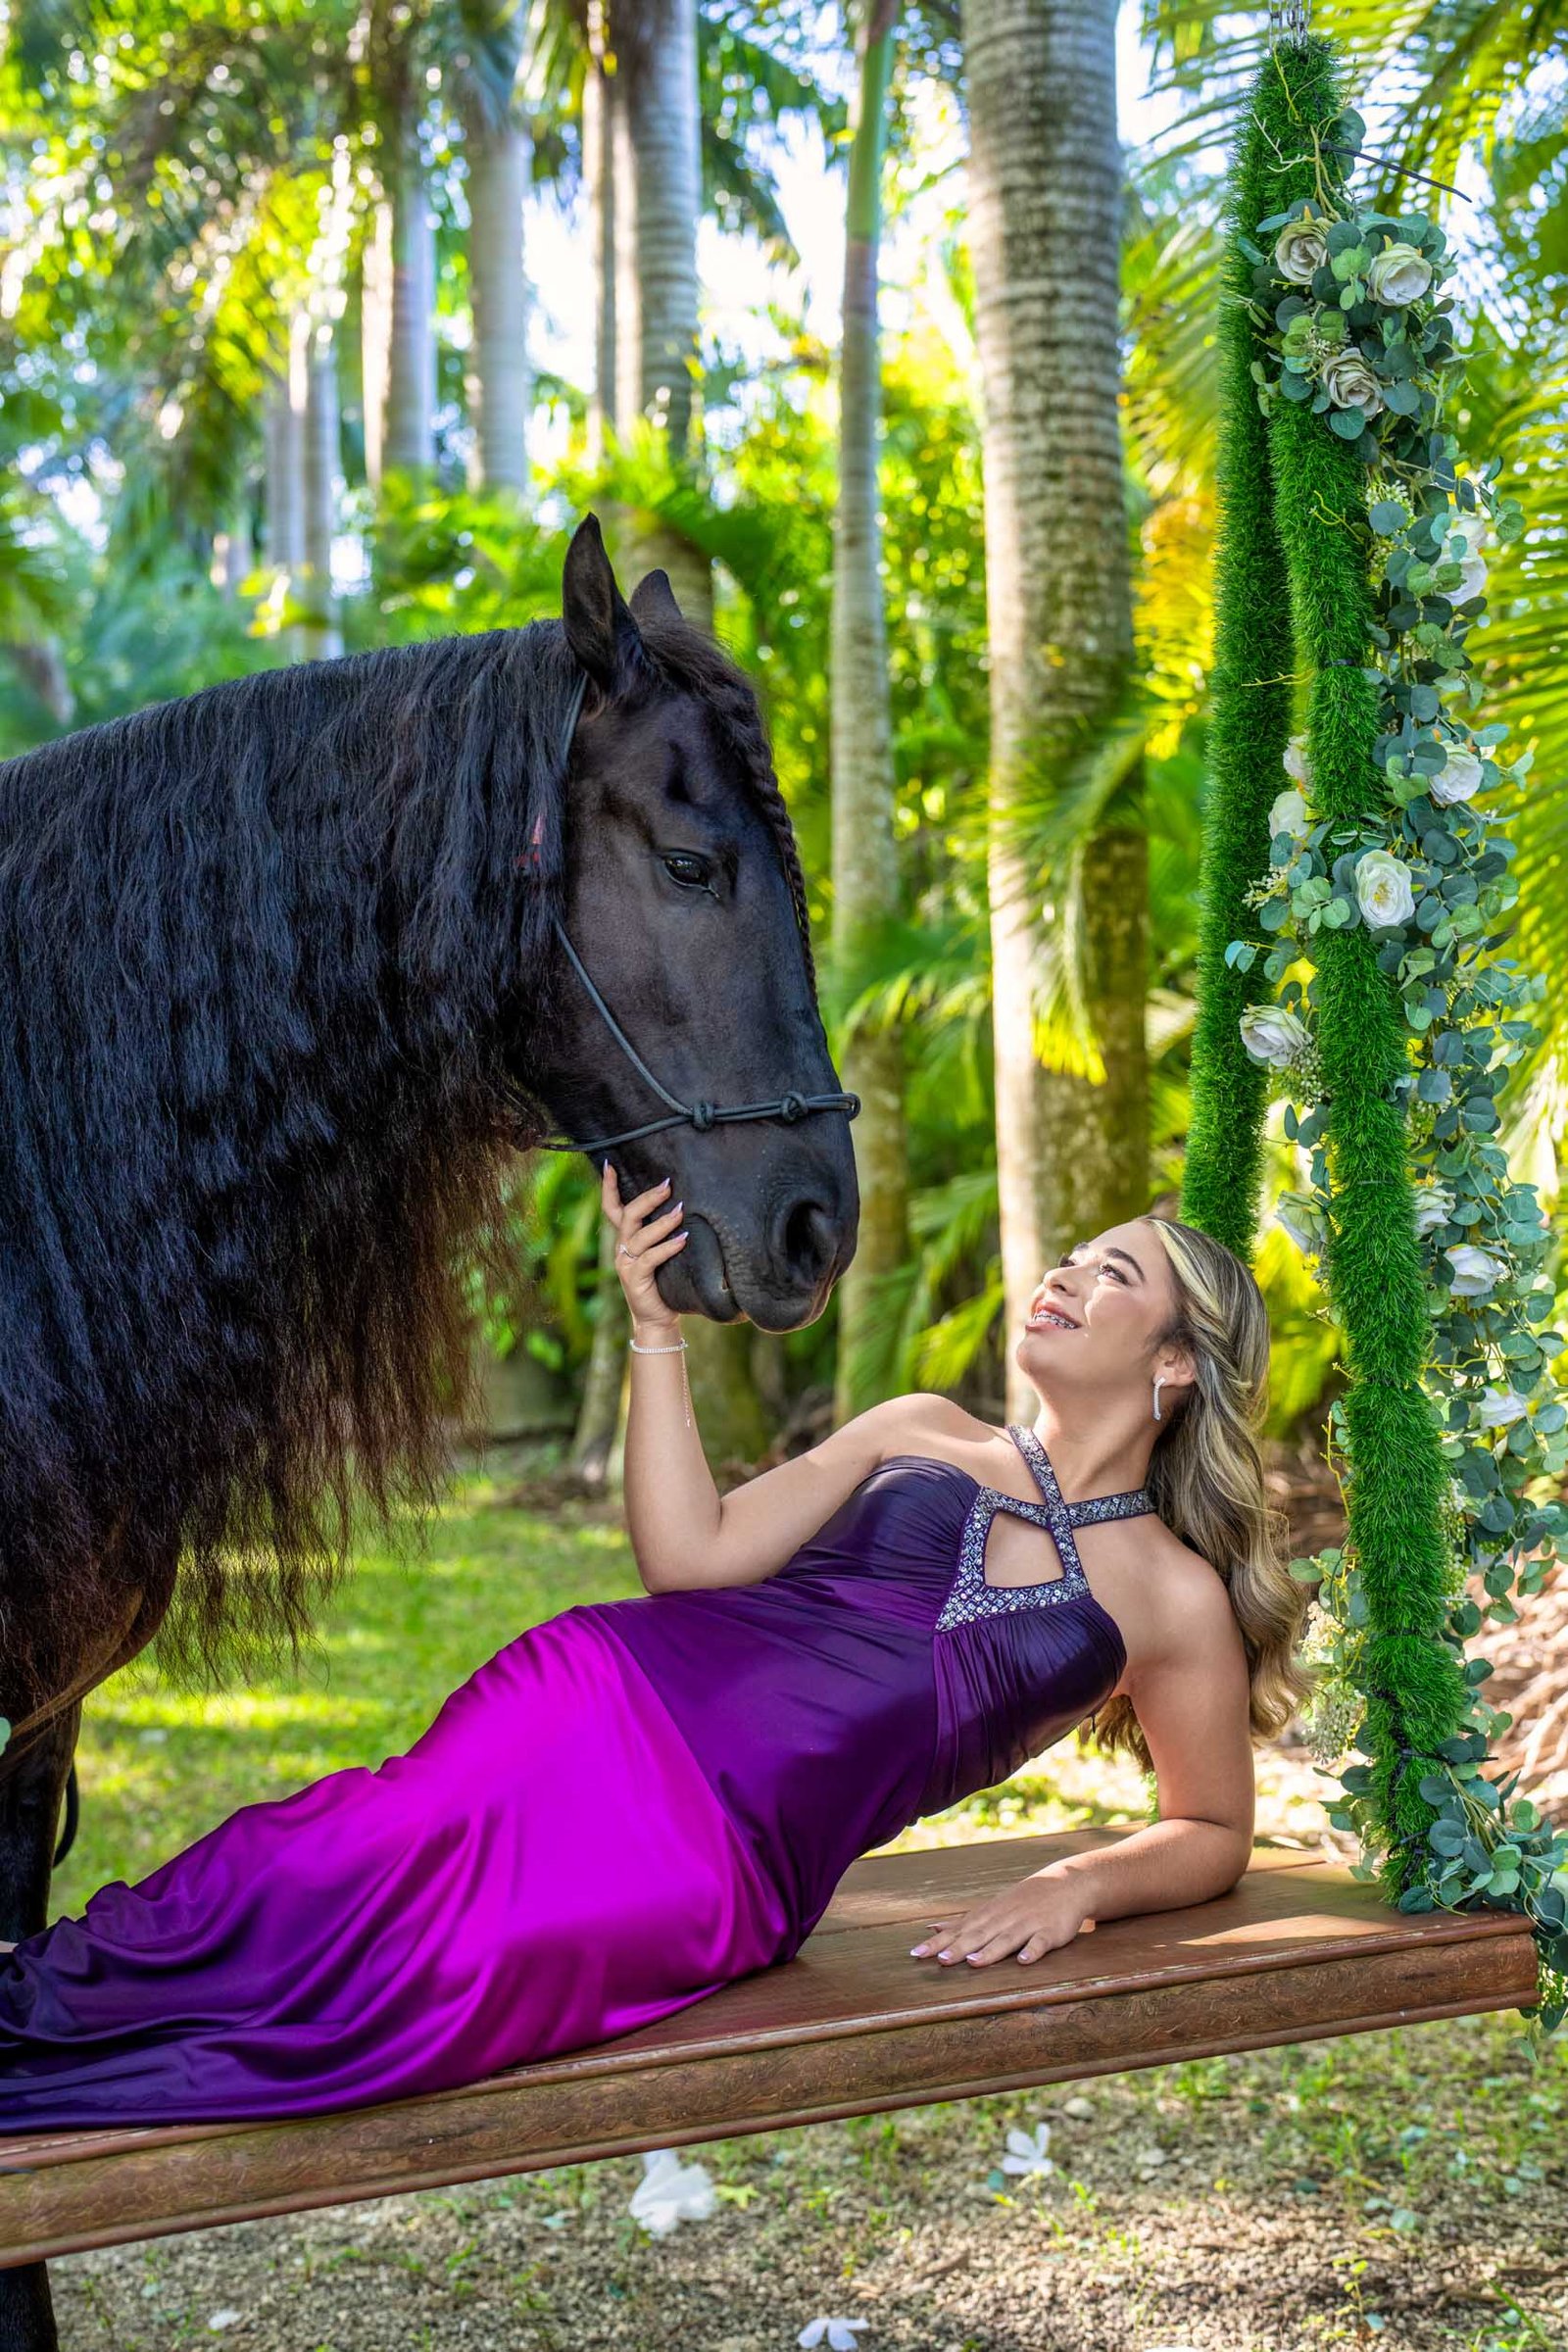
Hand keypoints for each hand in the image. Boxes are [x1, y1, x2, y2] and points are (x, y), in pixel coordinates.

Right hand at [603, 1162, 686, 1337]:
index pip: (612, 1208)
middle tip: (667, 1185)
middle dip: (647, 1198)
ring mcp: (626, 1264)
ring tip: (680, 1212)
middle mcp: (621, 1249)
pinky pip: (650, 1258)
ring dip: (661, 1222)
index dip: (608, 1187)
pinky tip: (683, 1239)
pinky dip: (667, 1247)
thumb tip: (683, 1203)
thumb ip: (662, 1232)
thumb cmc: (663, 1282)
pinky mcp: (635, 1280)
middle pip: (627, 1216)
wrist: (657, 1319)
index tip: (609, 1164)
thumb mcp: (660, 1253)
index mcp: (625, 1239)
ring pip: (639, 1236)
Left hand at [908, 1869, 1096, 1967]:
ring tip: (973, 1963)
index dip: (938, 1942)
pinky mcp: (1050, 1932)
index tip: (916, 1953)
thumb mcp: (992, 1908)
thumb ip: (964, 1922)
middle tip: (938, 1961)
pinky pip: (1040, 1943)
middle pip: (977, 1936)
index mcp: (989, 1915)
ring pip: (1006, 1939)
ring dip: (990, 1951)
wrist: (1066, 1883)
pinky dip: (1032, 1951)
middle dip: (957, 1948)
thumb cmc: (1023, 1901)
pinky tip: (1024, 1961)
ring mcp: (1027, 1924)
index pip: (958, 1930)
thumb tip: (933, 1929)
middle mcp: (1004, 1919)